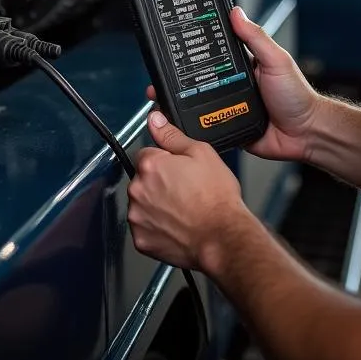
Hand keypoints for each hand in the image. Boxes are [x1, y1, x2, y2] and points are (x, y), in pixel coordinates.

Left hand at [127, 110, 247, 271]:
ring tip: (182, 210)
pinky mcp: (141, 239)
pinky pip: (144, 227)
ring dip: (156, 205)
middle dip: (159, 183)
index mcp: (150, 165)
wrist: (222, 238)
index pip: (147, 154)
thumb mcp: (201, 154)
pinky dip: (156, 227)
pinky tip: (176, 225)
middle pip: (143, 179)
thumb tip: (155, 120)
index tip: (178, 171)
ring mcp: (138, 216)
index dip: (165, 161)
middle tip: (184, 191)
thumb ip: (172, 135)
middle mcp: (137, 189)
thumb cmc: (216, 199)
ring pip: (143, 204)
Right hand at [142, 7, 320, 163]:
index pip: (214, 50)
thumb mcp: (276, 60)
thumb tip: (237, 12)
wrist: (305, 135)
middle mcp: (232, 83)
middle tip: (159, 72)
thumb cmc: (296, 96)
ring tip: (160, 95)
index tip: (175, 39)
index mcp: (242, 64)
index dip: (195, 45)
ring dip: (181, 99)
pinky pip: (205, 124)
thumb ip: (256, 37)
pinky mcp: (227, 125)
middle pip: (199, 76)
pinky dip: (192, 122)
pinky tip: (178, 118)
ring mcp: (228, 104)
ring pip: (197, 100)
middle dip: (179, 75)